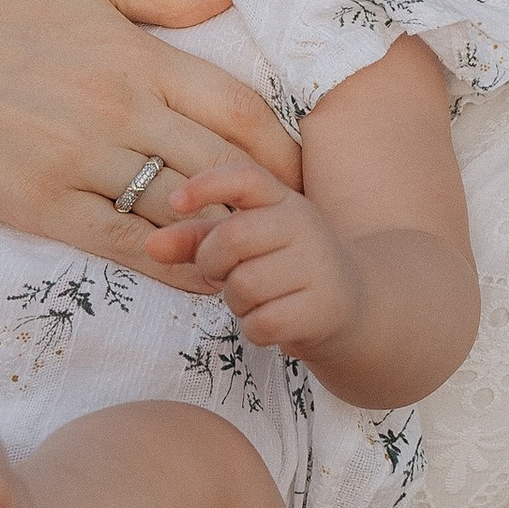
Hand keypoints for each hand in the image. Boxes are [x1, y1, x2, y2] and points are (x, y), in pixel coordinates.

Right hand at [0, 0, 301, 276]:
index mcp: (134, 55)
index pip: (237, 109)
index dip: (282, 147)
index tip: (299, 169)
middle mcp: (119, 108)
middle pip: (222, 166)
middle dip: (267, 200)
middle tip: (293, 225)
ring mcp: (81, 160)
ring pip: (179, 207)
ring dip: (225, 234)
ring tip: (256, 255)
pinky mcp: (45, 205)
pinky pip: (126, 242)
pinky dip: (171, 261)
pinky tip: (198, 273)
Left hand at [148, 158, 363, 356]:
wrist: (357, 307)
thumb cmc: (286, 268)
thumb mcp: (247, 244)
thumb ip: (198, 239)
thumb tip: (151, 246)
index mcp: (283, 200)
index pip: (246, 177)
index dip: (207, 185)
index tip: (176, 203)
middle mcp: (305, 225)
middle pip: (233, 238)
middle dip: (212, 264)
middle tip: (223, 276)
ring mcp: (318, 267)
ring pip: (245, 285)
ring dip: (237, 302)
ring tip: (257, 299)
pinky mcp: (323, 309)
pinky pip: (263, 322)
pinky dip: (256, 329)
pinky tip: (274, 322)